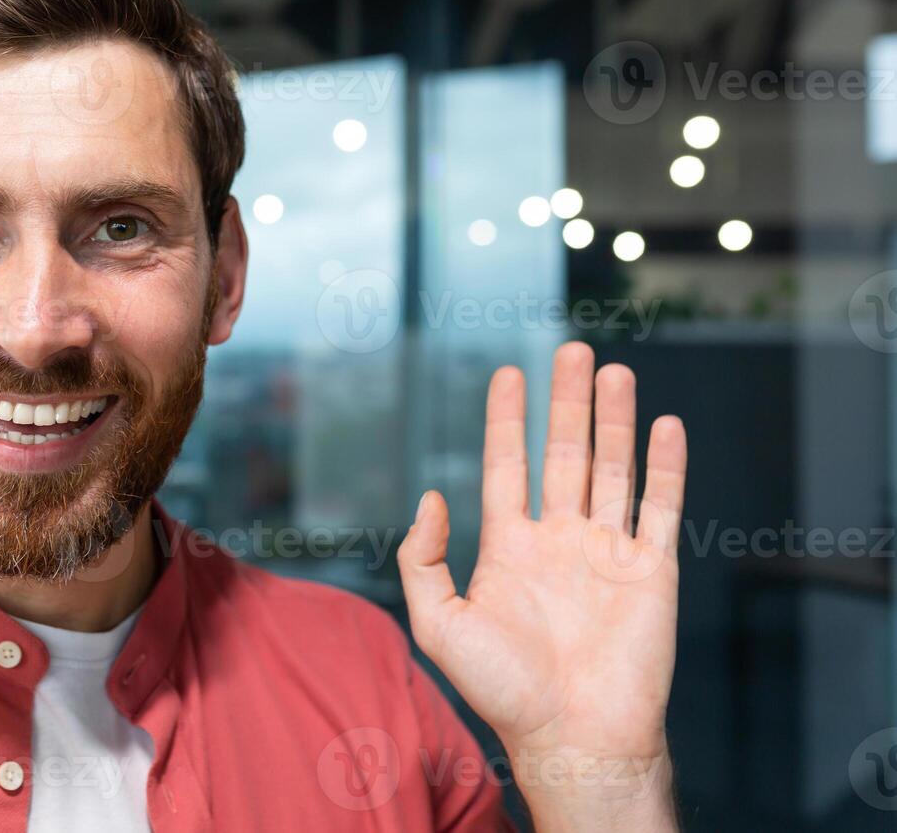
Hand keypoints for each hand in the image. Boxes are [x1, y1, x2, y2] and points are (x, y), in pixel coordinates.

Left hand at [398, 342, 685, 830]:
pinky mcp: (651, 570)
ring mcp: (607, 551)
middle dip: (566, 401)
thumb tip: (430, 495)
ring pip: (612, 468)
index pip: (507, 465)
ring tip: (612, 370)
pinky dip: (664, 465)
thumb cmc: (502, 689)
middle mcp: (559, 540)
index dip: (506, 419)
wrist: (573, 737)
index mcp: (510, 547)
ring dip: (613, 419)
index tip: (507, 372)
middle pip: (563, 453)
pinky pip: (660, 507)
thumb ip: (422, 557)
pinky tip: (662, 424)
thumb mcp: (437, 622)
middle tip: (570, 350)